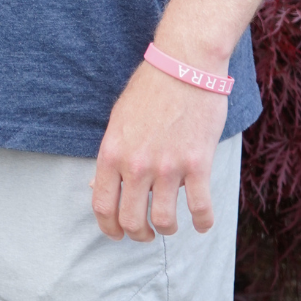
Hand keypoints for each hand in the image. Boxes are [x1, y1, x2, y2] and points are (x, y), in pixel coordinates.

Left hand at [91, 59, 227, 243]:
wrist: (184, 66)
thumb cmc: (150, 90)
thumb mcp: (118, 120)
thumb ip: (111, 156)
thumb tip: (97, 187)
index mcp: (112, 153)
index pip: (103, 205)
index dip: (109, 228)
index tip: (118, 234)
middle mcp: (136, 164)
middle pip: (132, 221)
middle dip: (139, 235)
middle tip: (146, 233)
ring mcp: (168, 167)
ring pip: (164, 221)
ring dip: (167, 229)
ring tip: (170, 225)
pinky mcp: (197, 164)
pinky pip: (200, 208)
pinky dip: (202, 222)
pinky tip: (202, 223)